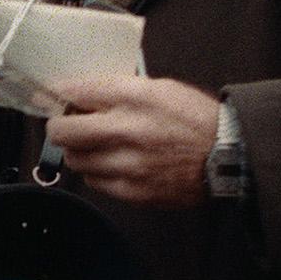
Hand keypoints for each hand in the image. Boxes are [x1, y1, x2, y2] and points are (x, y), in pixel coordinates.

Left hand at [44, 75, 222, 207]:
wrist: (228, 158)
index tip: (52, 97)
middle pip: (63, 131)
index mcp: (135, 97)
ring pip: (75, 160)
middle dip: (59, 127)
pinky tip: (112, 164)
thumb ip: (120, 91)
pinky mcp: (132, 190)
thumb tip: (83, 95)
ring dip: (78, 151)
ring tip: (94, 146)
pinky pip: (94, 182)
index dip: (58, 95)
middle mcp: (126, 130)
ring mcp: (127, 164)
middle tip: (66, 125)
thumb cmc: (197, 120)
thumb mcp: (161, 88)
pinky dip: (96, 172)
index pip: (75, 92)